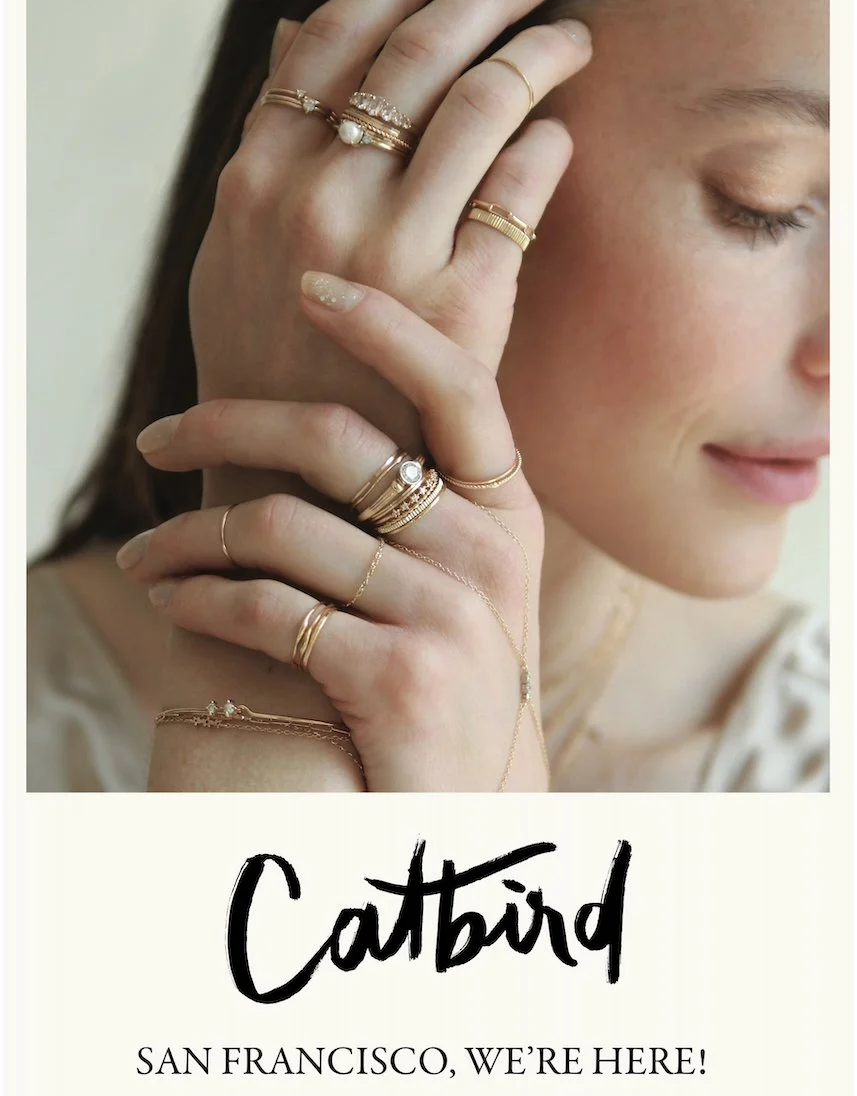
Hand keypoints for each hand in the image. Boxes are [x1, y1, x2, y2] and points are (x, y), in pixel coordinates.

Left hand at [124, 281, 547, 791]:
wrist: (472, 804)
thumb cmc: (452, 677)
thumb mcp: (470, 580)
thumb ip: (425, 501)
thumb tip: (318, 420)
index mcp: (508, 512)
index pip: (458, 384)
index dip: (385, 325)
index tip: (311, 291)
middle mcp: (487, 551)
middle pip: (334, 441)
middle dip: (220, 425)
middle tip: (152, 444)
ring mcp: (447, 614)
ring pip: (279, 528)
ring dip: (185, 539)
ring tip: (144, 558)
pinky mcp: (396, 677)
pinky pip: (266, 610)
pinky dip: (199, 603)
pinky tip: (176, 607)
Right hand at [189, 0, 590, 503]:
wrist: (289, 484)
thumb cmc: (263, 368)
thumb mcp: (234, 252)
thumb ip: (271, 144)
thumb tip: (298, 33)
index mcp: (259, 178)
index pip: (334, 40)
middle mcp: (321, 198)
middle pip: (417, 53)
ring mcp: (393, 248)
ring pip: (483, 103)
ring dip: (539, 51)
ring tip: (570, 39)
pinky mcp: (460, 303)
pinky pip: (521, 192)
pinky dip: (548, 150)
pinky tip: (559, 140)